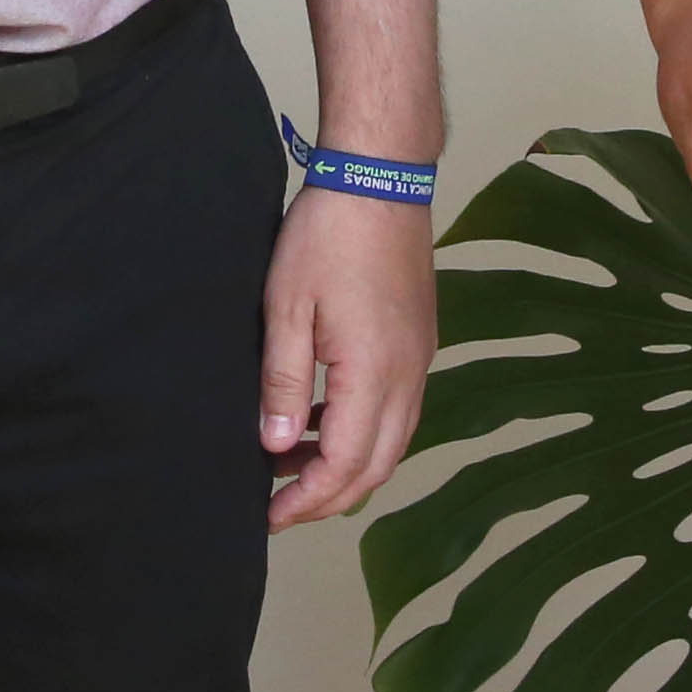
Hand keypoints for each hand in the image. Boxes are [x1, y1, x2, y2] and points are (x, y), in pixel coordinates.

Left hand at [261, 187, 437, 526]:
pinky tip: (325, 418)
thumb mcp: (286, 308)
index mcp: (374, 372)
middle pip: (379, 466)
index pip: (347, 466)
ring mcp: (421, 357)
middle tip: (281, 506)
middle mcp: (409, 374)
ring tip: (293, 463)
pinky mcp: (420, 339)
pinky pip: (399, 408)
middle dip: (331, 497)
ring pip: (394, 440)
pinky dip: (365, 431)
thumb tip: (278, 446)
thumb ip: (284, 383)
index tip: (270, 516)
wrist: (381, 175)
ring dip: (349, 464)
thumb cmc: (327, 234)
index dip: (309, 501)